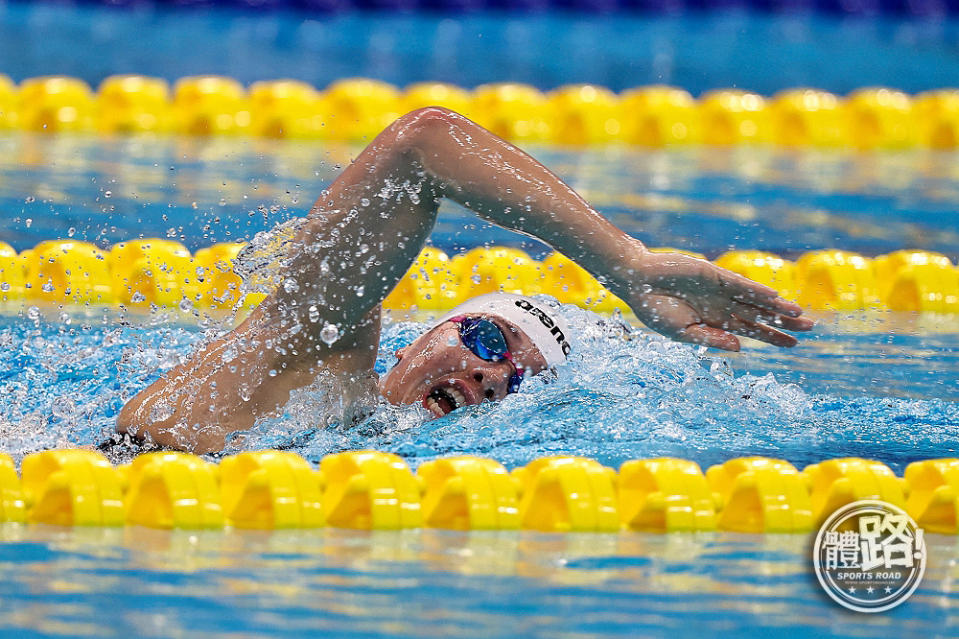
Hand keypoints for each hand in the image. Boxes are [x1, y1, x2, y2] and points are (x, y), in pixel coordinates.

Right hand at [624, 251, 813, 350]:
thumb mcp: (681, 333)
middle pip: (761, 315)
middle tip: (810, 329)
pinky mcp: (715, 275)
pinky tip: (775, 297)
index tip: (794, 345)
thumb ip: (710, 339)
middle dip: (784, 322)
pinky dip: (758, 291)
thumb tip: (740, 348)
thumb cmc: (654, 309)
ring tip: (800, 314)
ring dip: (777, 307)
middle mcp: (724, 306)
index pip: (751, 331)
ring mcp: (721, 290)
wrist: (638, 282)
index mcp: (716, 322)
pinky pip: (741, 284)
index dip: (773, 337)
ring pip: (756, 300)